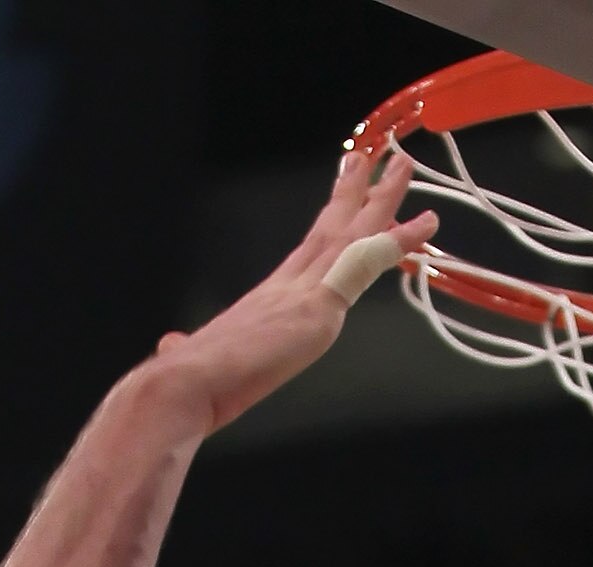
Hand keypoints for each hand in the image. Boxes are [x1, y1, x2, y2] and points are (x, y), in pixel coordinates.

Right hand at [154, 148, 437, 436]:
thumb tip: (171, 348)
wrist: (184, 384)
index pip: (309, 250)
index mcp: (267, 298)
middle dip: (358, 192)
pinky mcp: (316, 308)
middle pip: (332, 228)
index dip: (332, 219)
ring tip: (404, 165)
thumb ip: (190, 349)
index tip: (347, 188)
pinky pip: (364, 267)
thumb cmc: (189, 382)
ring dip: (383, 200)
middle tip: (379, 156)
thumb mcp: (198, 358)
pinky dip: (393, 244)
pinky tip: (421, 227)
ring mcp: (302, 293)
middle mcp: (287, 286)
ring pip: (353, 235)